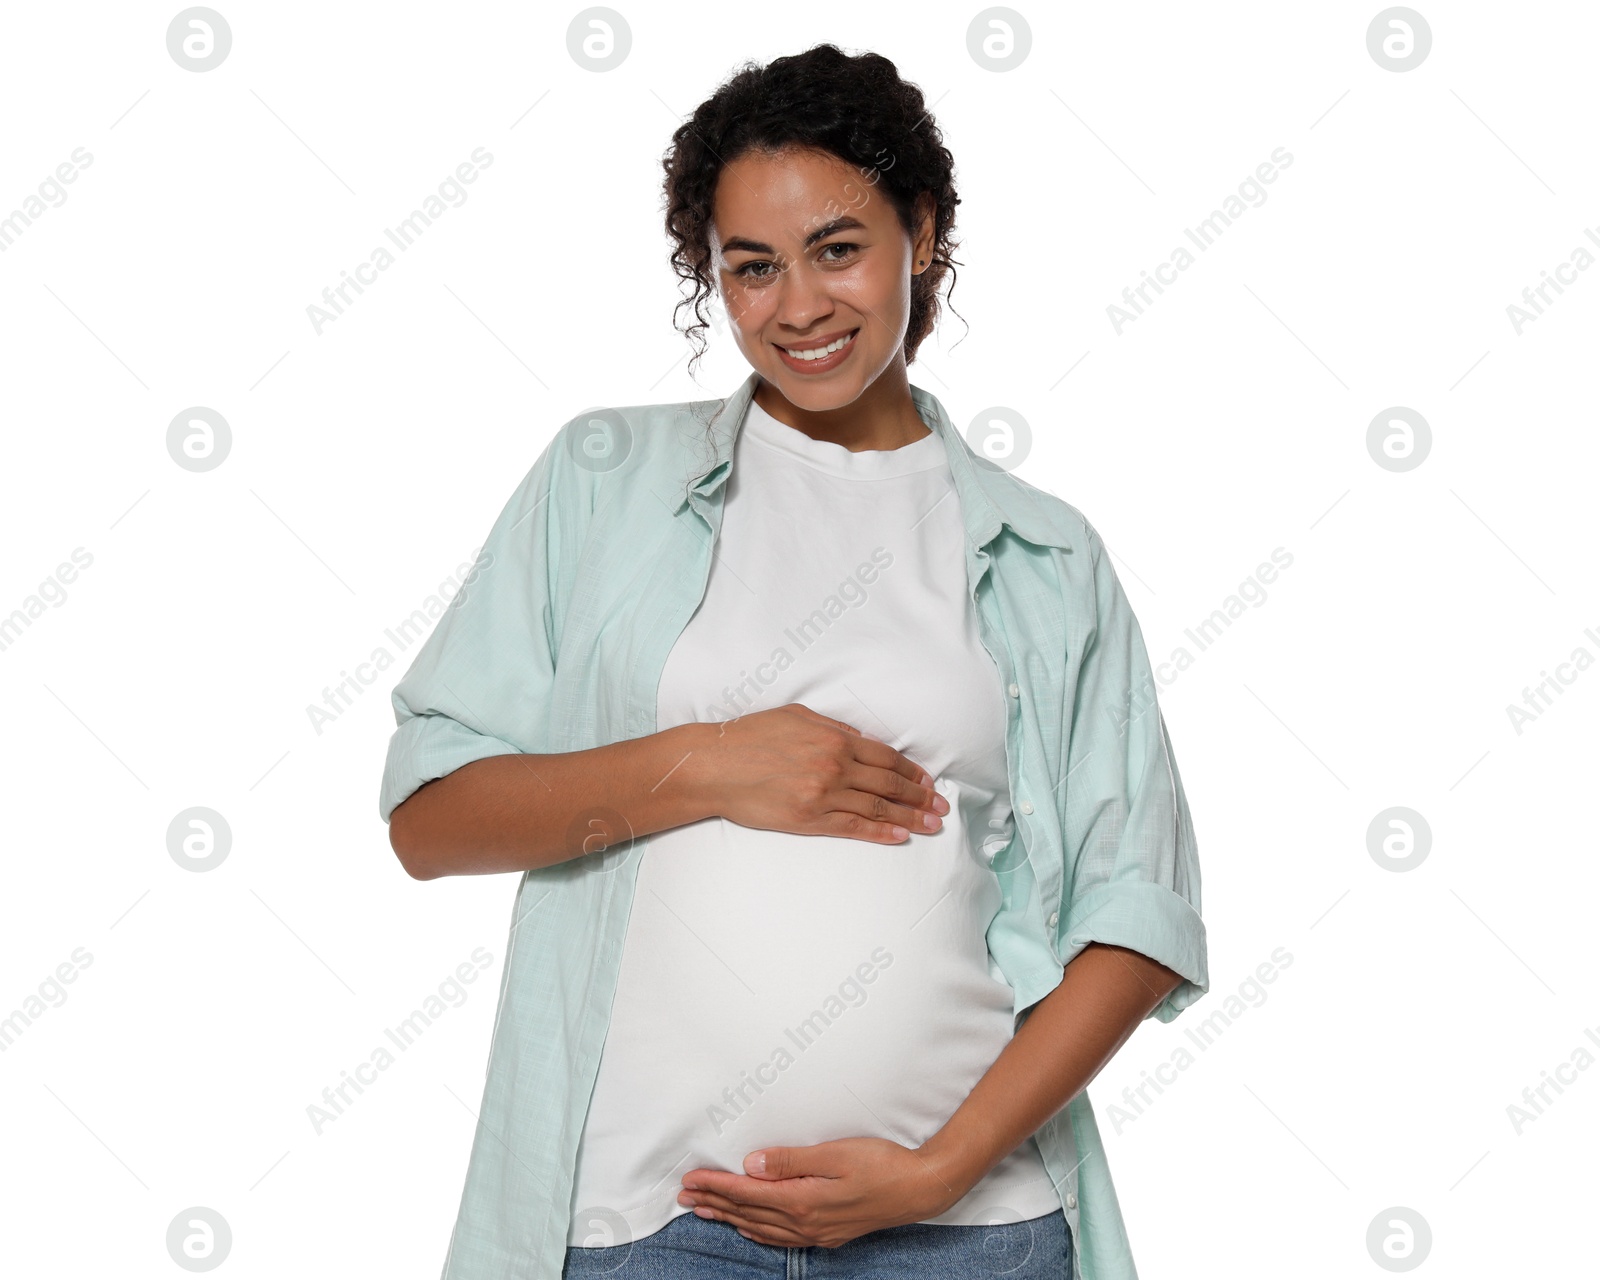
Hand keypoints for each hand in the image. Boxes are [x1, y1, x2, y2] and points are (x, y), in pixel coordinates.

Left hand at [675, 1136, 962, 1248]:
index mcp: (802, 1199)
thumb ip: (791, 1160)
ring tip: (704, 1211)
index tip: (691, 1178)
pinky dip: (757, 1231)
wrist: (918, 1189)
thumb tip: (751, 1164)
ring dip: (729, 1217)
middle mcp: (804, 1221)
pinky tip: (748, 1228)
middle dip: (714, 1202)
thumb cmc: (880, 1164)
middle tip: (684, 1196)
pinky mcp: (827, 1233)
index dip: (716, 1185)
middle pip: (748, 1212)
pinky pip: (780, 1237)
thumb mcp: (835, 1154)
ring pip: (760, 1226)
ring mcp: (816, 1231)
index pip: (747, 1193)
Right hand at [688, 703, 948, 844]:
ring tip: (932, 825)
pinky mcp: (808, 819)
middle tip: (942, 807)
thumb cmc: (752, 736)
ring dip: (910, 817)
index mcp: (835, 739)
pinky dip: (880, 833)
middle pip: (889, 784)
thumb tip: (863, 739)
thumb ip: (834, 728)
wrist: (716, 765)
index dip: (911, 771)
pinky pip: (853, 828)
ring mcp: (823, 795)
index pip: (886, 757)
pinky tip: (900, 836)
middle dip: (920, 796)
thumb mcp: (797, 716)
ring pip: (877, 808)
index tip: (928, 781)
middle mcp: (835, 767)